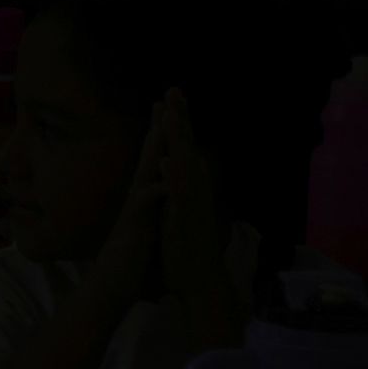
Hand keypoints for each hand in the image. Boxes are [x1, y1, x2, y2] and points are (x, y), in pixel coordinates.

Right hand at [95, 98, 177, 296]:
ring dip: (155, 148)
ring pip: (146, 172)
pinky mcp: (136, 225)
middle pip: (148, 156)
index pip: (152, 160)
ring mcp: (135, 209)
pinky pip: (146, 201)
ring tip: (164, 124)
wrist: (114, 285)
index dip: (159, 136)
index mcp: (143, 197)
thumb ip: (146, 208)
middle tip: (162, 101)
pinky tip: (167, 174)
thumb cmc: (129, 259)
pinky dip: (157, 187)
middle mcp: (138, 197)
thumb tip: (151, 196)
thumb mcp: (143, 227)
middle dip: (156, 129)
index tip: (166, 112)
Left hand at [148, 89, 226, 299]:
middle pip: (187, 147)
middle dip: (180, 118)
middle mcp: (193, 190)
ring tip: (172, 114)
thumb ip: (187, 186)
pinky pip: (180, 194)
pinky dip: (175, 176)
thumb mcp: (183, 209)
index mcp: (189, 185)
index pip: (183, 147)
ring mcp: (190, 203)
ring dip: (179, 139)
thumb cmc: (188, 245)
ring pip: (185, 164)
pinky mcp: (184, 219)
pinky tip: (168, 160)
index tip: (170, 97)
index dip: (178, 123)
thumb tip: (195, 165)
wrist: (198, 279)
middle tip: (174, 89)